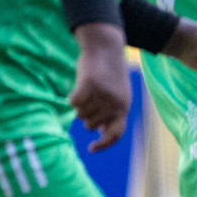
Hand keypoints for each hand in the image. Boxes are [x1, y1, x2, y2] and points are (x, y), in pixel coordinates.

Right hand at [70, 22, 131, 151]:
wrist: (106, 48)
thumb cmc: (110, 73)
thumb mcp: (118, 94)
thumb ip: (112, 112)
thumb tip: (98, 132)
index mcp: (124, 107)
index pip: (115, 134)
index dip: (103, 144)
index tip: (90, 148)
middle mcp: (115, 103)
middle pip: (90, 125)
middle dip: (86, 115)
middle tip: (90, 98)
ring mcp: (102, 95)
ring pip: (80, 114)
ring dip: (80, 105)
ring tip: (88, 89)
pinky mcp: (89, 85)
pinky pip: (73, 102)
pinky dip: (72, 97)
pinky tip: (79, 87)